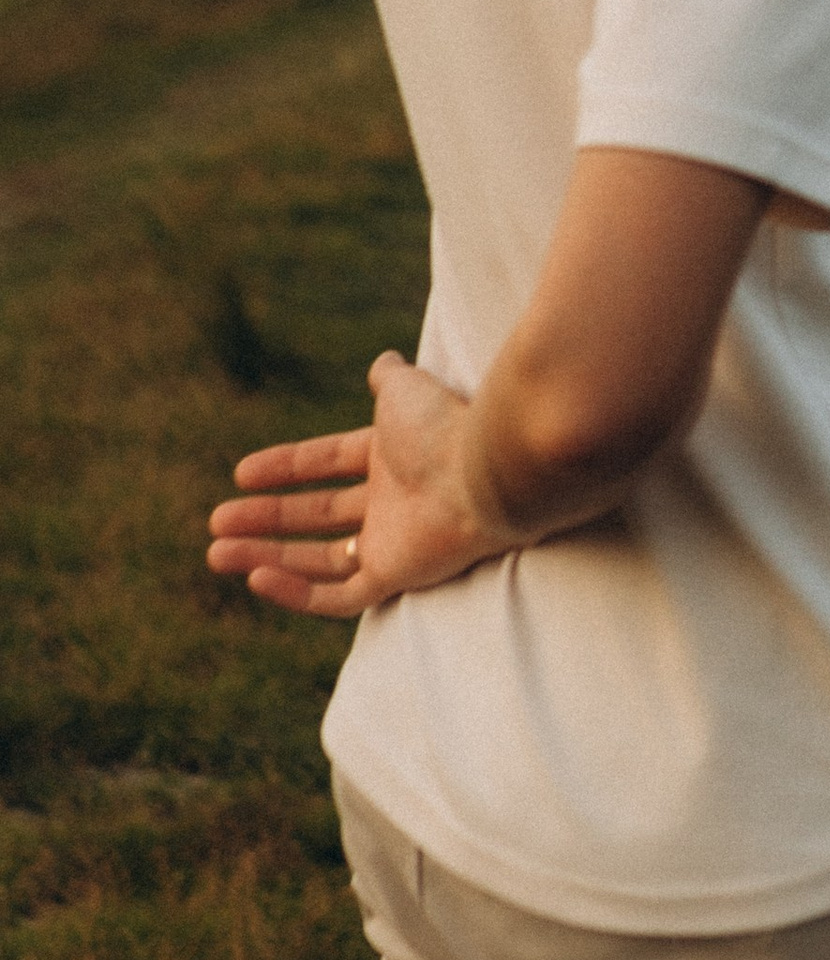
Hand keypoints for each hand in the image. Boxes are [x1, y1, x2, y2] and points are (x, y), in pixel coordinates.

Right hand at [206, 354, 512, 619]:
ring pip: (318, 560)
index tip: (240, 473)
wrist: (484, 470)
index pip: (328, 464)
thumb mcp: (405, 390)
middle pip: (316, 515)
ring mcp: (393, 542)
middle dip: (265, 519)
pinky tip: (257, 579)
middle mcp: (392, 502)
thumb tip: (383, 361)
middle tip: (217, 524)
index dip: (284, 468)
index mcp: (392, 457)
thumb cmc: (445, 426)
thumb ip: (390, 378)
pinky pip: (339, 597)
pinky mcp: (395, 576)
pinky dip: (296, 593)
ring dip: (266, 558)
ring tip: (216, 555)